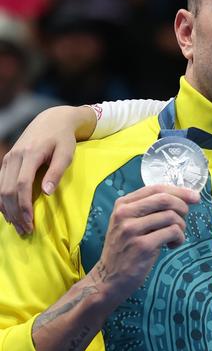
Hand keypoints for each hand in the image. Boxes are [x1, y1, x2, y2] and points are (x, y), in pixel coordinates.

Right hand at [0, 105, 98, 234]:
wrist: (52, 120)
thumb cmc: (63, 139)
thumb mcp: (66, 153)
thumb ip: (57, 172)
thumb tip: (47, 192)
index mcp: (29, 155)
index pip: (22, 185)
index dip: (24, 206)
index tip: (30, 223)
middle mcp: (14, 157)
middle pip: (8, 190)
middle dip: (15, 212)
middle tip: (25, 230)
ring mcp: (8, 159)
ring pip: (0, 188)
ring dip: (7, 209)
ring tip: (18, 226)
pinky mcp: (7, 161)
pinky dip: (2, 200)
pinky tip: (9, 213)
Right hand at [90, 185, 199, 306]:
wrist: (110, 277)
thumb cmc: (126, 249)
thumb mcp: (129, 223)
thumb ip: (148, 210)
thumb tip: (183, 198)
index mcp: (123, 204)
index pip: (156, 189)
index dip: (179, 191)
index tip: (195, 197)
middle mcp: (125, 214)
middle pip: (165, 199)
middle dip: (183, 207)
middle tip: (185, 218)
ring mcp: (132, 229)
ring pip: (172, 217)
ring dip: (181, 227)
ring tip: (175, 237)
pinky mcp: (142, 246)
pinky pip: (173, 233)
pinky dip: (179, 239)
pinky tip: (171, 246)